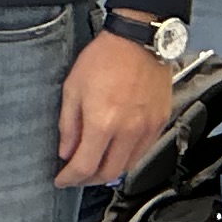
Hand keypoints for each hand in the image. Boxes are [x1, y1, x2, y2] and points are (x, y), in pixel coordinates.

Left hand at [56, 30, 169, 185]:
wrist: (138, 40)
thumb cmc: (103, 58)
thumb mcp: (73, 89)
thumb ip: (69, 125)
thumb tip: (66, 152)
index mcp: (103, 123)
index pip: (85, 166)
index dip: (70, 178)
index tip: (61, 180)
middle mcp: (129, 131)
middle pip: (109, 173)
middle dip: (88, 180)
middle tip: (75, 176)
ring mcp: (148, 128)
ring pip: (128, 166)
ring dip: (109, 172)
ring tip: (93, 165)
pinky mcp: (160, 122)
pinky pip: (143, 151)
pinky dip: (127, 158)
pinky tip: (115, 151)